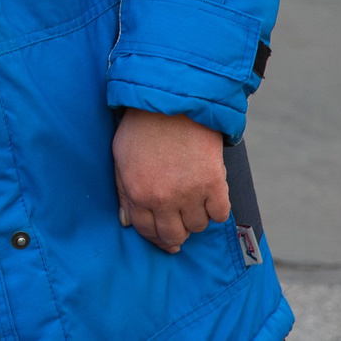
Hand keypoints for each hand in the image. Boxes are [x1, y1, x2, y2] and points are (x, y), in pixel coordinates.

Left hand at [113, 110, 228, 251]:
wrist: (172, 102)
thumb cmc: (142, 128)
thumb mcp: (120, 158)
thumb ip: (123, 193)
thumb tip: (126, 223)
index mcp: (137, 193)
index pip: (147, 231)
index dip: (156, 238)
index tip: (164, 238)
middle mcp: (163, 198)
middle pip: (173, 235)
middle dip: (176, 235)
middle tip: (180, 224)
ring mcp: (190, 192)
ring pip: (198, 226)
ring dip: (196, 219)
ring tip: (193, 202)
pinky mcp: (214, 183)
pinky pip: (220, 214)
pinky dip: (216, 210)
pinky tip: (209, 199)